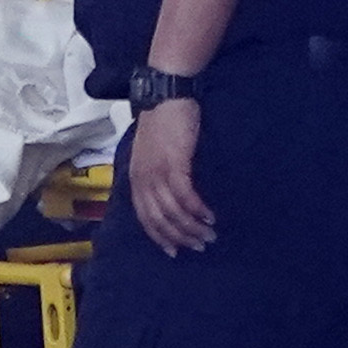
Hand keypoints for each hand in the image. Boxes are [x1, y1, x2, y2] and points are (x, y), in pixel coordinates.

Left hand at [126, 97, 219, 252]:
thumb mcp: (151, 152)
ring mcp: (157, 172)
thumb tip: (168, 194)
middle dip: (179, 237)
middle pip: (159, 219)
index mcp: (136, 178)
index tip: (174, 252)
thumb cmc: (162, 121)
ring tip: (209, 235)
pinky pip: (185, 195)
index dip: (159, 237)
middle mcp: (144, 179)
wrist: (166, 94)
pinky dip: (198, 209)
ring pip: (173, 211)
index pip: (145, 217)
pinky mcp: (174, 163)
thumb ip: (155, 173)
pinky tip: (210, 217)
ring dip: (192, 227)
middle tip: (199, 246)